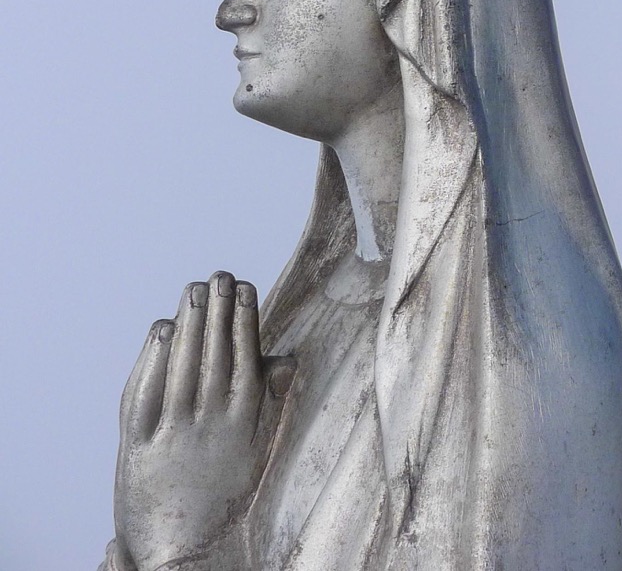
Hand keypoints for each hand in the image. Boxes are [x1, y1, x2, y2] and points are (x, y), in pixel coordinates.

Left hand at [115, 273, 292, 570]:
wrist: (187, 547)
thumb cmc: (227, 496)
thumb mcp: (259, 448)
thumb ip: (271, 401)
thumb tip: (286, 358)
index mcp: (244, 422)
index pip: (244, 357)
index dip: (243, 319)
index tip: (243, 288)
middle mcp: (210, 423)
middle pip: (212, 354)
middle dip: (215, 310)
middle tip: (217, 275)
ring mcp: (173, 433)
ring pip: (181, 366)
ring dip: (188, 323)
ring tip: (193, 292)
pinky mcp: (138, 447)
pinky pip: (145, 393)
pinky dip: (151, 358)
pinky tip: (161, 331)